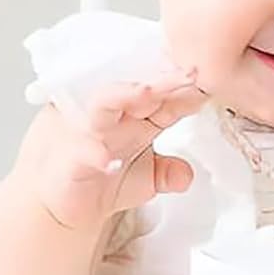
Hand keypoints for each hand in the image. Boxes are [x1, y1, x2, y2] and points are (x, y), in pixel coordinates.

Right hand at [20, 71, 206, 231]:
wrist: (63, 201)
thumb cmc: (103, 180)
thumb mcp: (146, 179)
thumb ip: (169, 173)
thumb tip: (186, 175)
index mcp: (138, 118)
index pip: (167, 99)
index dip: (188, 92)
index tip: (211, 82)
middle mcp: (115, 117)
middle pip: (140, 91)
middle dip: (163, 82)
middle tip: (186, 73)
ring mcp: (90, 132)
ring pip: (106, 103)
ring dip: (125, 96)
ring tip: (146, 92)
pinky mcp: (71, 156)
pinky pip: (82, 151)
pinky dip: (93, 154)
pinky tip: (105, 159)